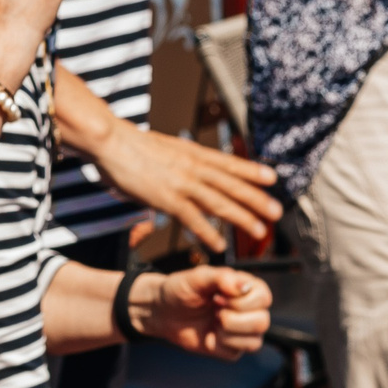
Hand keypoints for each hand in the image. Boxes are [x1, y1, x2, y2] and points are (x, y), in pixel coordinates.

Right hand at [88, 125, 281, 251]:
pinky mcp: (166, 198)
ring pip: (220, 202)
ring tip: (260, 230)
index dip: (252, 170)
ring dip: (242, 217)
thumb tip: (182, 165)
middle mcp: (193, 167)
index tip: (272, 177)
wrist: (110, 141)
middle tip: (277, 211)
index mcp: (192, 153)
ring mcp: (182, 182)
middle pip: (232, 184)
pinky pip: (192, 218)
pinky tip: (219, 246)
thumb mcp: (162, 147)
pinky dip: (208, 233)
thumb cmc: (129, 144)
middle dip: (257, 199)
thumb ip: (176, 159)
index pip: (229, 163)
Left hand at [129, 266, 270, 357]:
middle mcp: (250, 310)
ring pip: (254, 341)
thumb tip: (243, 286)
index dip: (240, 301)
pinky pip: (236, 353)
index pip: (264, 298)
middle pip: (262, 322)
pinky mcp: (230, 348)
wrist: (162, 310)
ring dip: (228, 332)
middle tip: (214, 310)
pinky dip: (219, 345)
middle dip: (233, 318)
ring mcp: (241, 331)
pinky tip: (209, 334)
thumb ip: (221, 277)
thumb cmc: (181, 289)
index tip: (217, 296)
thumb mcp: (198, 277)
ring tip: (213, 321)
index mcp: (247, 288)